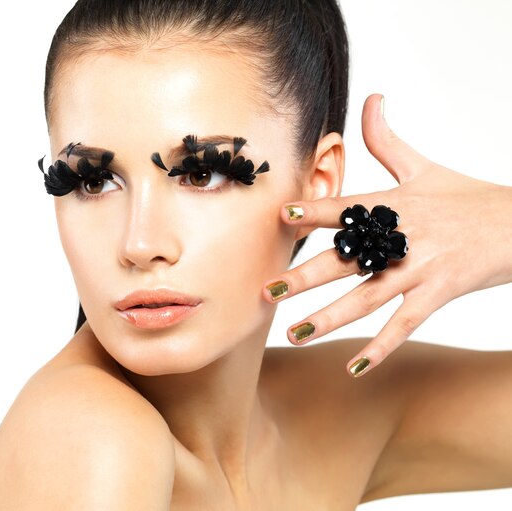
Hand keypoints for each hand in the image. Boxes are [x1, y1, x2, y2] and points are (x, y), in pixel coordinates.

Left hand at [263, 93, 511, 377]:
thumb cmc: (467, 197)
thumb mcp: (423, 166)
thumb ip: (386, 139)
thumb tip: (372, 96)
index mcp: (393, 206)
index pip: (347, 209)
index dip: (314, 211)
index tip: (281, 216)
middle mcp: (401, 238)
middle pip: (346, 260)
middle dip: (304, 278)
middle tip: (266, 291)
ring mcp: (420, 268)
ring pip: (367, 298)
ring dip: (328, 318)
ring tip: (293, 333)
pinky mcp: (440, 292)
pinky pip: (405, 326)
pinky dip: (380, 348)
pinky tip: (353, 367)